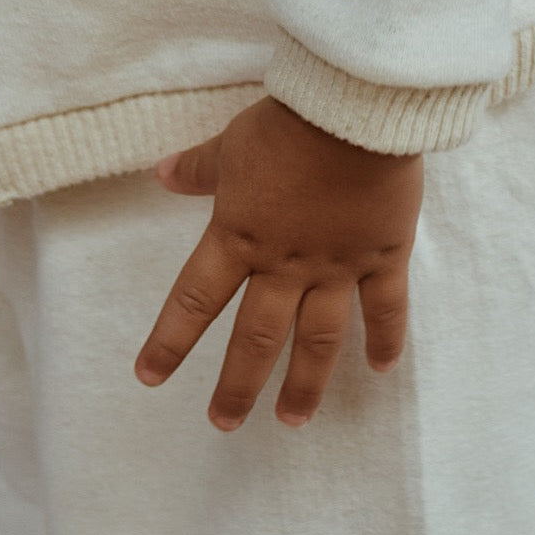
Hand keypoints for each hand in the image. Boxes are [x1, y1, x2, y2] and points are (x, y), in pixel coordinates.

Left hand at [134, 95, 423, 428]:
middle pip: (256, 338)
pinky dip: (386, 340)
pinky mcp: (382, 255)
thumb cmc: (286, 123)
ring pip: (318, 340)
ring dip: (305, 385)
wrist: (351, 111)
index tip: (149, 377)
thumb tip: (160, 174)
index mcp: (239, 237)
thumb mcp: (231, 144)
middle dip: (237, 385)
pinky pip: (385, 308)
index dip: (170, 341)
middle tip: (223, 423)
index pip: (195, 300)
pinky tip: (380, 370)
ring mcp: (336, 266)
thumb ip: (199, 168)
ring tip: (292, 420)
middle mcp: (284, 264)